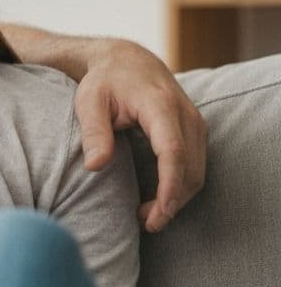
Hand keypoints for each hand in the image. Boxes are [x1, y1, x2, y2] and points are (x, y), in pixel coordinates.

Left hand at [73, 39, 207, 232]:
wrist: (127, 61)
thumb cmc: (103, 81)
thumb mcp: (88, 101)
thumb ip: (93, 133)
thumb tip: (94, 166)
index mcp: (160, 105)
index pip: (173, 151)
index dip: (169, 185)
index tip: (159, 212)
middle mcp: (185, 114)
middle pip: (191, 168)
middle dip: (173, 202)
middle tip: (146, 225)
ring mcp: (195, 123)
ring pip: (197, 171)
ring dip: (177, 198)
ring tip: (148, 218)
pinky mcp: (195, 131)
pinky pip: (195, 166)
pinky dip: (180, 187)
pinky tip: (158, 201)